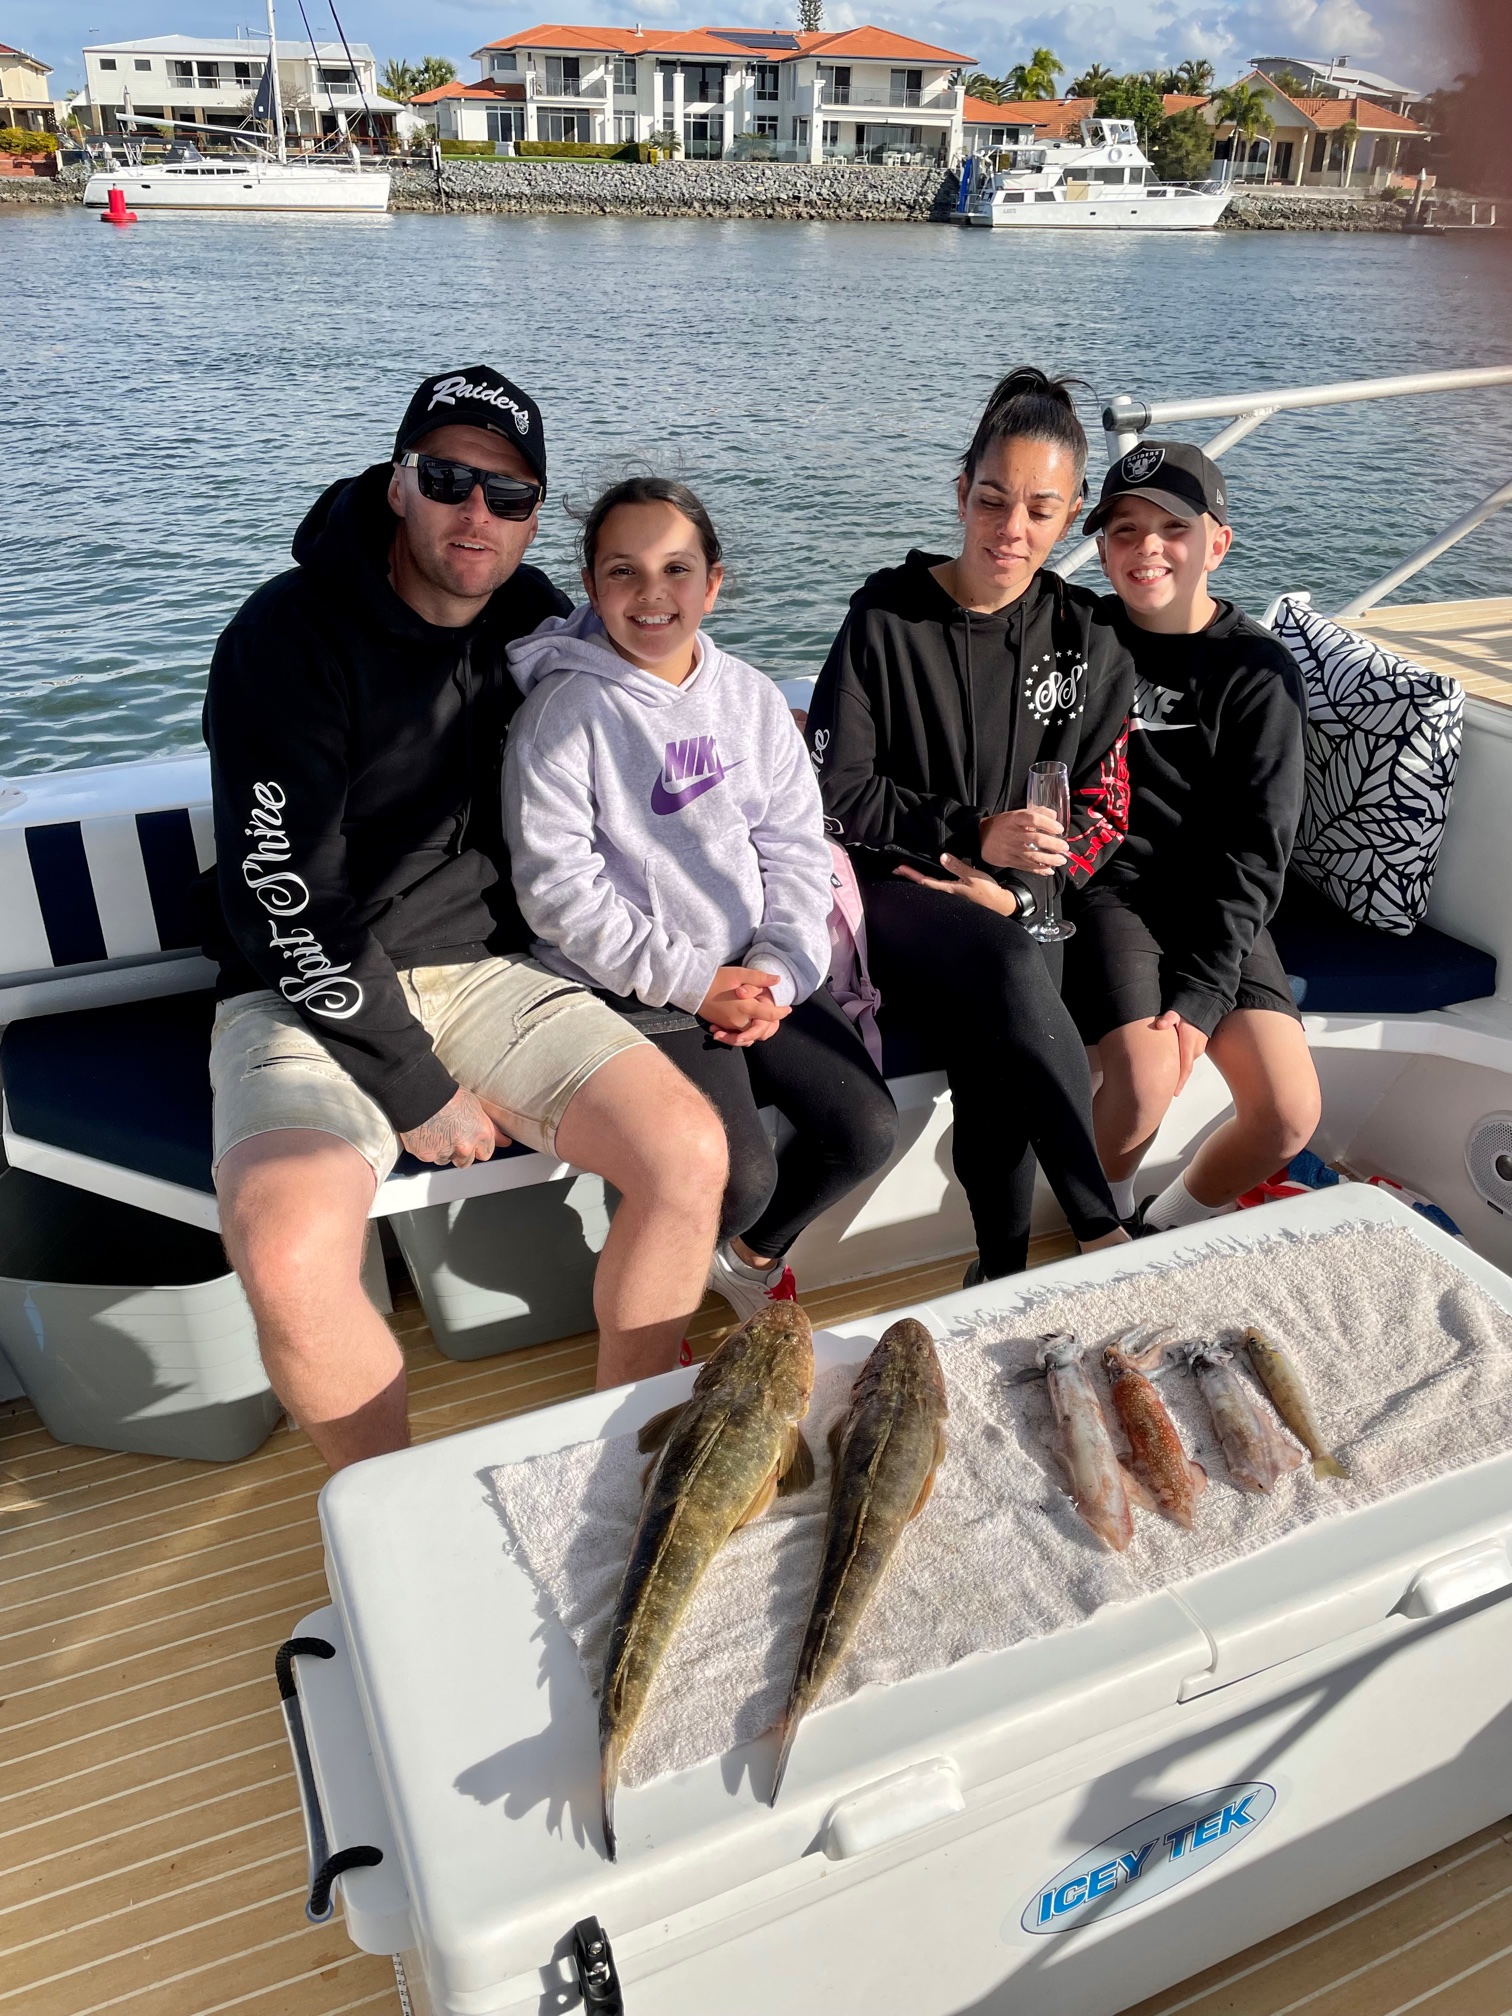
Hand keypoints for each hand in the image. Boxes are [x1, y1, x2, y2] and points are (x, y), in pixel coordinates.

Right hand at [399, 1086, 511, 1167]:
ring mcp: (446, 1152)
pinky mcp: (427, 1155)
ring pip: (447, 1160)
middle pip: (467, 1161)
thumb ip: (490, 1128)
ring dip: (444, 1151)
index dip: (477, 1147)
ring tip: (437, 1131)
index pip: (485, 1153)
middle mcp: (465, 1146)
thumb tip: (505, 1141)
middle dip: (461, 1152)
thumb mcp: (475, 1107)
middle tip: (452, 1135)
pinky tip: (426, 1132)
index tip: (471, 1141)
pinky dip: (428, 1149)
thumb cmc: (447, 1094)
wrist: (420, 1093)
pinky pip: (430, 1157)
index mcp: (480, 1134)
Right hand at [698, 966, 790, 1045]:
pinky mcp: (723, 1026)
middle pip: (761, 1029)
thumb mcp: (739, 973)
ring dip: (757, 1031)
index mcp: (745, 1007)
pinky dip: (744, 1033)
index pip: (769, 1014)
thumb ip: (759, 978)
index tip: (787, 1009)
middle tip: (775, 1016)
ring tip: (763, 1022)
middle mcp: (739, 1020)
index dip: (781, 1012)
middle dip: (770, 1025)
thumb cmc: (715, 979)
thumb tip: (777, 980)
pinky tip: (747, 1022)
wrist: (692, 988)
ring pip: (750, 1035)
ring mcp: (730, 1025)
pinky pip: (737, 1035)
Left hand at [894, 853, 1020, 914]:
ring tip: (909, 874)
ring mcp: (952, 898)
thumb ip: (957, 866)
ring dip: (919, 880)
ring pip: (930, 888)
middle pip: (924, 885)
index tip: (899, 868)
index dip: (911, 874)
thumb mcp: (973, 876)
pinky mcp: (957, 898)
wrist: (1001, 905)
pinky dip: (930, 883)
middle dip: (910, 877)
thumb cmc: (988, 892)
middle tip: (897, 870)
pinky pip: (939, 889)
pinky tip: (929, 881)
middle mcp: (947, 895)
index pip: (925, 881)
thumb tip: (942, 857)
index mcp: (949, 890)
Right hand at [979, 807, 1069, 874]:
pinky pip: (1026, 866)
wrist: (980, 837)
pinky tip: (1049, 870)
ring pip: (1033, 855)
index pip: (1033, 819)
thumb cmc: (1002, 825)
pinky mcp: (1008, 860)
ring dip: (1050, 859)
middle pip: (1036, 839)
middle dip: (1054, 844)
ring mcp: (1011, 848)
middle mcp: (1013, 833)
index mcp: (1015, 819)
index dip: (1048, 824)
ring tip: (1061, 860)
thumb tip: (1054, 816)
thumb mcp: (1016, 814)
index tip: (1059, 829)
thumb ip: (1036, 812)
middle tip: (1064, 847)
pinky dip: (1039, 870)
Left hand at [1153, 1011, 1208, 1094]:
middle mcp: (1196, 1048)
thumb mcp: (1176, 1012)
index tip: (1174, 1093)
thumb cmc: (1188, 1010)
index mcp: (1189, 1044)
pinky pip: (1189, 1056)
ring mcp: (1199, 1047)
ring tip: (1168, 1078)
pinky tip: (1174, 1063)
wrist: (1204, 1003)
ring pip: (1187, 1061)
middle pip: (1185, 1068)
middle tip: (1167, 1090)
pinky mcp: (1200, 1045)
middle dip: (1177, 1079)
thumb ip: (1169, 1018)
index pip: (1185, 1068)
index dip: (1180, 1082)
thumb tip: (1160, 1024)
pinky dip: (1182, 1061)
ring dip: (1179, 1069)